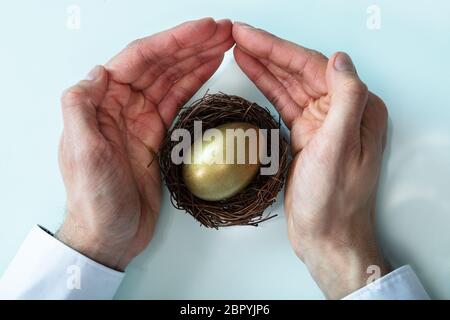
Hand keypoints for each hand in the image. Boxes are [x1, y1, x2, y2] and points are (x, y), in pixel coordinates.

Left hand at [57, 18, 232, 269]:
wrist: (109, 234)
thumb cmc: (94, 198)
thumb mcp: (81, 152)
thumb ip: (81, 107)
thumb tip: (99, 71)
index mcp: (102, 103)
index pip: (140, 60)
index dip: (173, 41)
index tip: (203, 30)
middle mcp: (121, 105)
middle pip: (159, 64)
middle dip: (191, 44)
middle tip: (223, 32)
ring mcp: (140, 119)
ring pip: (171, 79)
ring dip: (196, 59)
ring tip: (224, 44)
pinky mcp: (155, 134)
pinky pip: (177, 100)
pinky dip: (193, 82)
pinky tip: (209, 69)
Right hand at [233, 22, 388, 297]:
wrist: (326, 238)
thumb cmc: (334, 200)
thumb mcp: (342, 147)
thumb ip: (346, 98)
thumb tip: (339, 58)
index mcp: (355, 107)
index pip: (312, 66)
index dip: (277, 48)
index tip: (247, 35)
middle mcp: (340, 111)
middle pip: (298, 71)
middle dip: (266, 52)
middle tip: (235, 36)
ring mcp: (321, 124)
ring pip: (288, 85)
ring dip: (264, 66)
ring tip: (237, 49)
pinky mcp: (304, 137)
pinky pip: (283, 104)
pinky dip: (267, 88)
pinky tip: (253, 74)